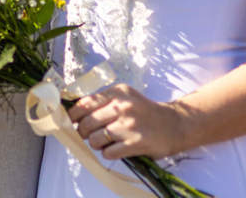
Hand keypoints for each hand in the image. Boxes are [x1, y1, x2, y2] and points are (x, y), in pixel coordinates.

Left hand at [69, 84, 188, 159]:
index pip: (84, 103)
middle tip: (87, 135)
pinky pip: (109, 152)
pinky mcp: (136, 143)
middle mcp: (122, 106)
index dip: (73, 115)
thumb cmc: (144, 111)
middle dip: (83, 132)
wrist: (175, 124)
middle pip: (87, 123)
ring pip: (95, 139)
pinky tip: (116, 149)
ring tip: (104, 142)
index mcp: (117, 92)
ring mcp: (129, 125)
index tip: (71, 122)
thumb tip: (74, 112)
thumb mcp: (125, 97)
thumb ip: (102, 101)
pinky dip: (108, 153)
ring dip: (95, 144)